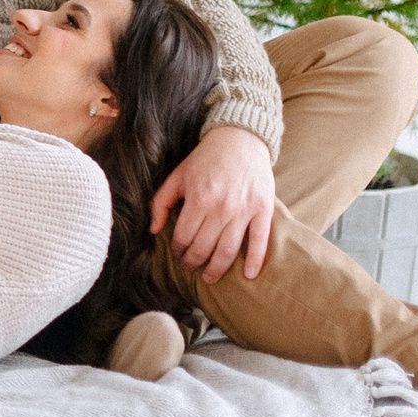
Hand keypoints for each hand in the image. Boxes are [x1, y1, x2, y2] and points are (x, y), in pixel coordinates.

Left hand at [148, 125, 276, 282]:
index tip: (178, 254)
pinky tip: (249, 276)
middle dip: (194, 262)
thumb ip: (160, 202)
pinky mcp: (263, 211)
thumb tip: (154, 230)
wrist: (240, 140)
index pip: (184, 237)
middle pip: (204, 248)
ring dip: (217, 269)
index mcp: (198, 199)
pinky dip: (255, 262)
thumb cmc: (205, 160)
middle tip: (190, 267)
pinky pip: (260, 242)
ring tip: (209, 277)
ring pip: (228, 251)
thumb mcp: (177, 176)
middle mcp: (221, 208)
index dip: (178, 250)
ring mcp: (244, 211)